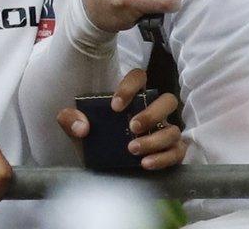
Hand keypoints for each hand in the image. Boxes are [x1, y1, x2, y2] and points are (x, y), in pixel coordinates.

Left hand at [55, 67, 186, 171]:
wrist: (97, 170)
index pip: (139, 78)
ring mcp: (163, 132)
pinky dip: (164, 158)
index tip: (115, 106)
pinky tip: (145, 163)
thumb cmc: (93, 141)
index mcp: (132, 99)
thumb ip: (70, 121)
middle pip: (168, 100)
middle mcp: (152, 112)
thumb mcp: (75, 130)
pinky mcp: (169, 153)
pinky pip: (177, 152)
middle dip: (152, 113)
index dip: (131, 87)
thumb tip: (81, 126)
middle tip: (132, 127)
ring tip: (132, 149)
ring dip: (155, 139)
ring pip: (174, 129)